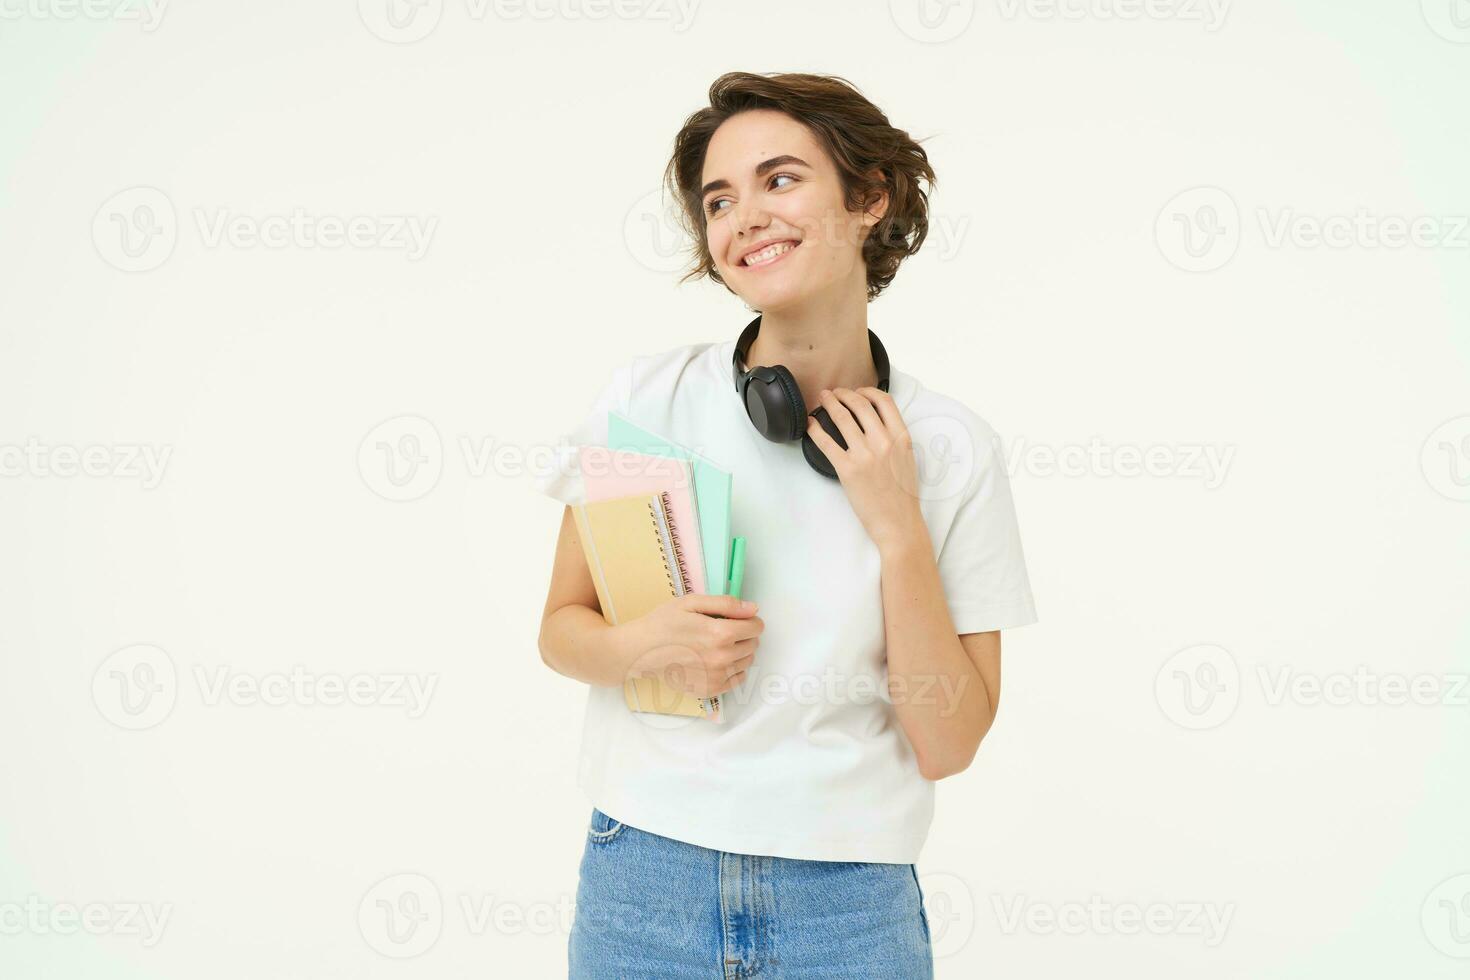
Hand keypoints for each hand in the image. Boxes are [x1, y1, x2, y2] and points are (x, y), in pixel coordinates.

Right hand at [624, 593, 763, 699]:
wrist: (640, 651)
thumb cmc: (663, 623)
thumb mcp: (691, 602)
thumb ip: (725, 604)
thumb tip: (753, 608)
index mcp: (720, 634)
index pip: (756, 627)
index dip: (749, 619)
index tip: (737, 618)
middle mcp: (722, 658)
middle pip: (753, 644)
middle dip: (744, 634)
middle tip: (723, 630)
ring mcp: (716, 677)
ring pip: (747, 662)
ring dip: (740, 651)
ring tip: (718, 645)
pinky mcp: (710, 690)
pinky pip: (738, 679)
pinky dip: (733, 669)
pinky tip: (716, 660)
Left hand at [807, 386, 927, 552]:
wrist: (898, 523)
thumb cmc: (903, 496)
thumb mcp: (907, 460)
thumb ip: (895, 439)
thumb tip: (877, 424)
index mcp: (901, 438)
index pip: (884, 401)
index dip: (867, 391)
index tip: (857, 391)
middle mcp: (883, 442)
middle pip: (860, 404)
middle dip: (843, 394)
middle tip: (833, 393)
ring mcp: (864, 455)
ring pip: (842, 418)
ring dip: (828, 404)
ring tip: (821, 400)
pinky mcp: (847, 469)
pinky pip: (826, 442)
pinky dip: (815, 429)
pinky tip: (809, 424)